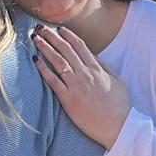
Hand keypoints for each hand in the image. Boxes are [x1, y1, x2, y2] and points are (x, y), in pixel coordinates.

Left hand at [31, 24, 131, 148]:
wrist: (119, 126)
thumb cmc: (120, 106)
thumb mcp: (118, 81)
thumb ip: (105, 68)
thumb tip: (94, 57)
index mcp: (97, 69)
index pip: (80, 46)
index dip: (68, 35)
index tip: (59, 29)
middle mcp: (85, 74)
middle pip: (66, 50)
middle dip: (52, 37)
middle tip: (41, 28)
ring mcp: (76, 86)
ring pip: (57, 61)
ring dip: (45, 47)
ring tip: (35, 38)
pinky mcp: (68, 99)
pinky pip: (53, 81)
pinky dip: (43, 69)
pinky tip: (35, 60)